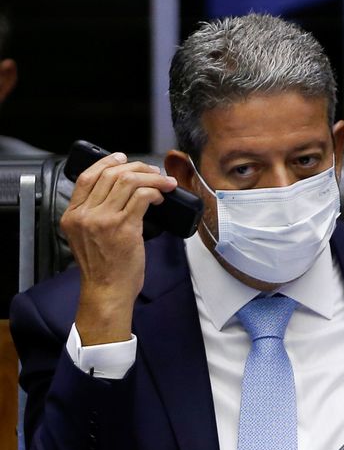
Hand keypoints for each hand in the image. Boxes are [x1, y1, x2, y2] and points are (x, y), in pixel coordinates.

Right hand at [60, 153, 176, 344]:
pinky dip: (154, 192)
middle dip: (137, 168)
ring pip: (128, 182)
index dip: (107, 162)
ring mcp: (103, 220)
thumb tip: (121, 192)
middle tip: (153, 171)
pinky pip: (142, 197)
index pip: (87, 177)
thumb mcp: (87, 236)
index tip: (123, 159)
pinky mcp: (123, 227)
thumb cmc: (104, 267)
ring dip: (151, 178)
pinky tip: (160, 198)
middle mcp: (85, 215)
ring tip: (163, 183)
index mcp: (73, 215)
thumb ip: (94, 214)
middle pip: (111, 175)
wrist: (107, 291)